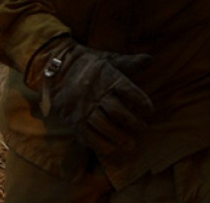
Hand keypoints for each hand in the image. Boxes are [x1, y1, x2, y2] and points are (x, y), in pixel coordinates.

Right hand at [31, 38, 154, 155]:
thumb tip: (150, 60)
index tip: (150, 111)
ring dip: (118, 136)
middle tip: (143, 129)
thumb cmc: (91, 66)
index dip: (141, 101)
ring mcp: (84, 107)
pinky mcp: (73, 119)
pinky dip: (98, 143)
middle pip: (117, 111)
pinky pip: (86, 134)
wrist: (58, 70)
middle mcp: (97, 93)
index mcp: (109, 78)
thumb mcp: (110, 60)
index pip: (129, 90)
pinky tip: (110, 150)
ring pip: (103, 124)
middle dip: (132, 122)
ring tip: (130, 145)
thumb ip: (130, 63)